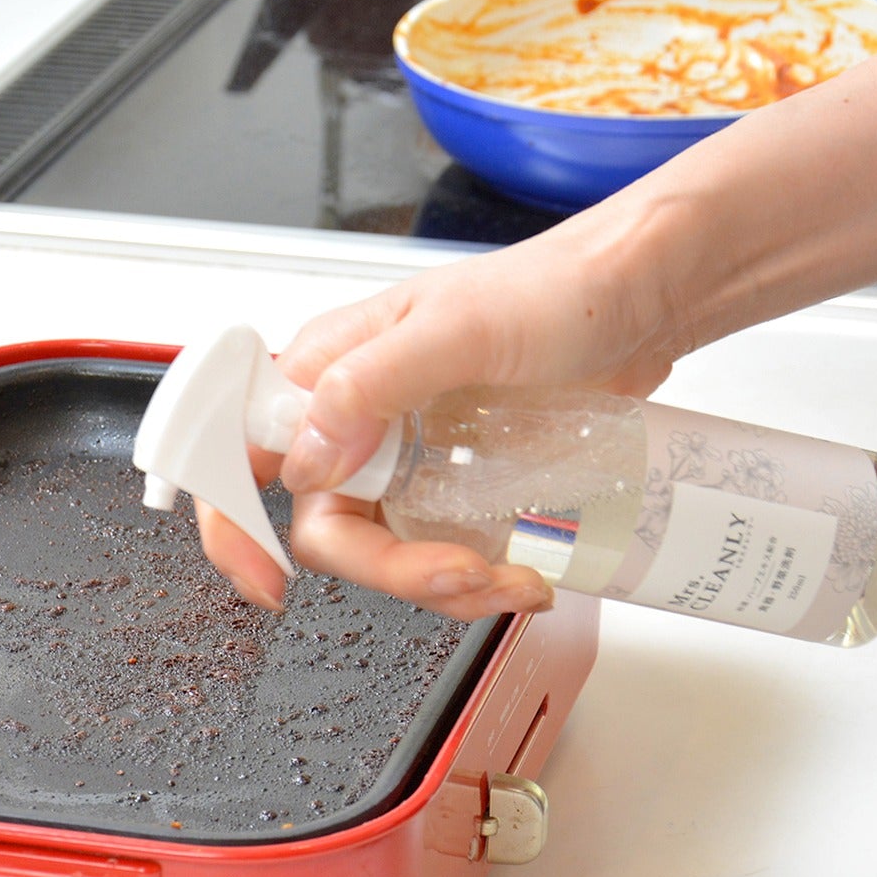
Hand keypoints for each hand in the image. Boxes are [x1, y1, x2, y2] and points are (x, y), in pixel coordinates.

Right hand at [198, 208, 684, 614]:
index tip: (267, 578)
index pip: (240, 448)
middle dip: (389, 569)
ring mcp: (405, 460)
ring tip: (512, 575)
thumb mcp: (460, 329)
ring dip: (442, 586)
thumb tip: (305, 456)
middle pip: (324, 528)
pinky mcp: (452, 488)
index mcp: (330, 370)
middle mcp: (356, 420)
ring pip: (383, 555)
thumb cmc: (556, 290)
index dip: (233, 519)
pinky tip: (522, 572)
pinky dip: (475, 581)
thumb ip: (370, 383)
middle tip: (457, 570)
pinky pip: (437, 557)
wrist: (642, 301)